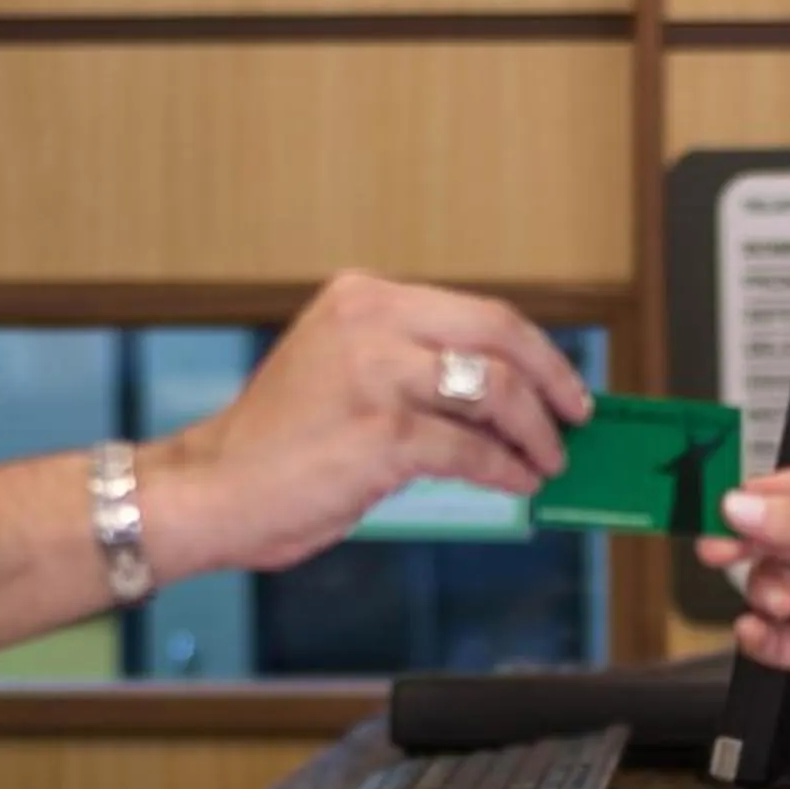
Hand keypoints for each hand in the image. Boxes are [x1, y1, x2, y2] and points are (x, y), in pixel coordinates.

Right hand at [143, 272, 593, 574]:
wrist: (211, 491)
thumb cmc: (278, 447)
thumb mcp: (345, 374)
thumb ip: (412, 369)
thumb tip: (502, 400)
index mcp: (363, 298)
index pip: (478, 311)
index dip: (535, 349)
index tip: (563, 382)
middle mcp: (371, 321)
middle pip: (501, 334)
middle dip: (554, 378)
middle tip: (578, 415)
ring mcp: (378, 374)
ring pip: (497, 392)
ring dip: (535, 433)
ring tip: (547, 461)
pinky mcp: (383, 434)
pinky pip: (472, 451)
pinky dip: (506, 470)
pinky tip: (517, 484)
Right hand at [698, 470, 789, 740]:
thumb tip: (743, 504)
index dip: (760, 495)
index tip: (725, 503)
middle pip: (776, 539)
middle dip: (746, 544)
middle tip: (717, 550)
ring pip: (771, 588)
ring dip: (765, 594)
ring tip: (784, 604)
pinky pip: (775, 639)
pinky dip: (759, 636)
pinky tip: (758, 633)